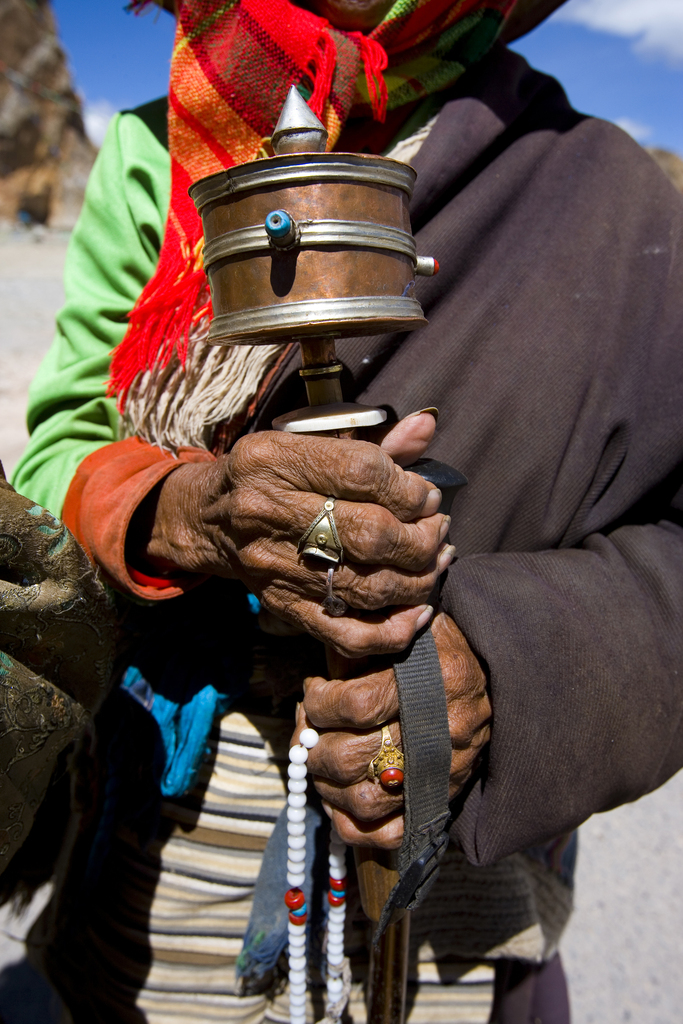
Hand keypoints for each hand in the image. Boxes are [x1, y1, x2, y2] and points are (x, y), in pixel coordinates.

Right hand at [131, 414, 453, 656]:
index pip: (362, 472)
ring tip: (437, 561)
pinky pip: (348, 634)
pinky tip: (419, 611)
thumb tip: (427, 427)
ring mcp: (275, 567)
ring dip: (420, 578)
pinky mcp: (284, 607)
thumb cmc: (271, 475)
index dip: (410, 488)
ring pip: (368, 586)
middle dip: (422, 537)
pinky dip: (395, 631)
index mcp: (274, 460)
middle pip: (371, 534)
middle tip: (438, 529)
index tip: (426, 494)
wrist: (207, 519)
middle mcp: (268, 512)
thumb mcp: (308, 444)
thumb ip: (373, 444)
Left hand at [295, 611, 490, 847]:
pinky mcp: (444, 797)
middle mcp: (445, 729)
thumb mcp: (400, 634)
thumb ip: (359, 654)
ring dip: (326, 785)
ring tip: (320, 761)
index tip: (314, 693)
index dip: (321, 704)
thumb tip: (314, 689)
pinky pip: (391, 833)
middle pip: (354, 758)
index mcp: (437, 678)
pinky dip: (353, 824)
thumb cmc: (433, 647)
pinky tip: (339, 796)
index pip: (357, 706)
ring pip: (365, 801)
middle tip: (308, 732)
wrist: (493, 670)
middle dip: (314, 747)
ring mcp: (446, 770)